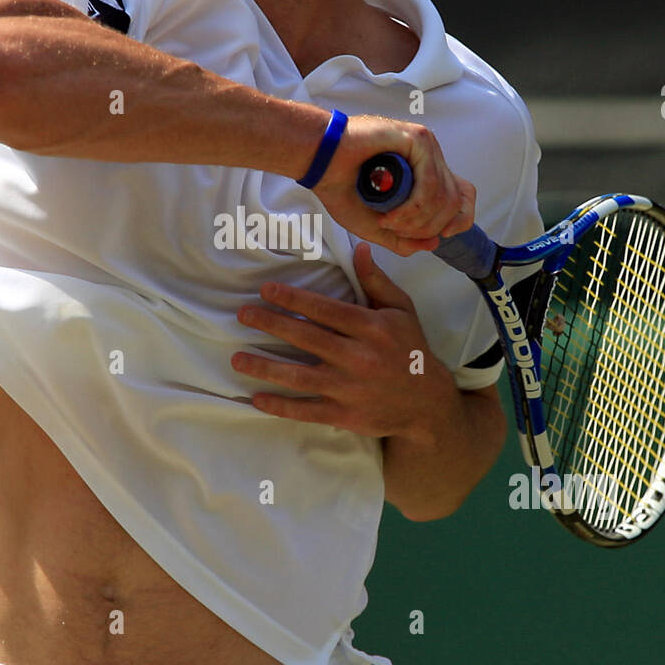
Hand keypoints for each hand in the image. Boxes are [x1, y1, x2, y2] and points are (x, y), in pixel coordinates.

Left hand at [231, 242, 442, 437]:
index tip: (265, 291)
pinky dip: (280, 406)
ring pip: (299, 377)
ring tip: (237, 358)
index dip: (292, 299)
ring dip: (265, 367)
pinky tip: (256, 397)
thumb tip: (358, 248)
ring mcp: (350, 389)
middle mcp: (359, 357)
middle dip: (270, 324)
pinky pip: (306, 410)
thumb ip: (376, 281)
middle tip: (243, 315)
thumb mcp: (401, 310)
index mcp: (371, 327)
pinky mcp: (345, 415)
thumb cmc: (410, 349)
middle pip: (306, 338)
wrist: (427, 403)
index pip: (324, 309)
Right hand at [307, 114, 475, 256]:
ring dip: (416, 220)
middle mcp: (429, 157)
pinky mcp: (417, 139)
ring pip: (444, 195)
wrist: (318, 161)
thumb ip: (403, 238)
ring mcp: (425, 146)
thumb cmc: (340, 186)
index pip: (464, 196)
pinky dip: (414, 206)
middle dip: (428, 227)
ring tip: (388, 222)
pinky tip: (392, 214)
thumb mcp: (375, 225)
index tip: (438, 234)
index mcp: (425, 171)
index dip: (458, 220)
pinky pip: (430, 183)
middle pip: (455, 201)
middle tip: (395, 229)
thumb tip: (434, 242)